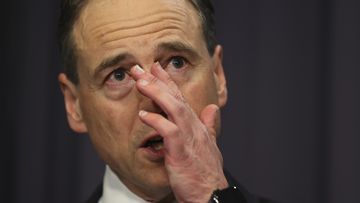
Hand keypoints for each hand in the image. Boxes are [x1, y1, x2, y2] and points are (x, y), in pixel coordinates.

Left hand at [130, 62, 227, 202]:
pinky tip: (143, 115)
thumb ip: (208, 125)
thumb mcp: (209, 145)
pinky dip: (156, 121)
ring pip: (174, 108)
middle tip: (140, 67)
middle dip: (158, 80)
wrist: (210, 194)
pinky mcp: (181, 151)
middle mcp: (194, 126)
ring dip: (157, 93)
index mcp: (196, 125)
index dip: (167, 82)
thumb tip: (211, 108)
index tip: (155, 68)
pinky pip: (169, 131)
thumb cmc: (205, 171)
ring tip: (141, 82)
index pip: (180, 98)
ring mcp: (189, 137)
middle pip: (175, 98)